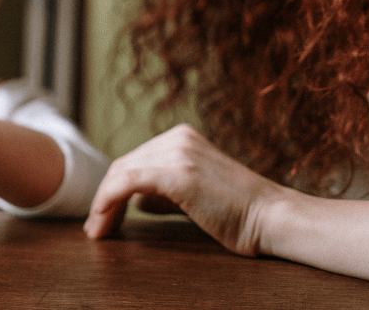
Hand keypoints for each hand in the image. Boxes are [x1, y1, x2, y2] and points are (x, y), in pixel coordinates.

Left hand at [84, 123, 285, 256]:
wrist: (273, 218)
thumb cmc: (237, 213)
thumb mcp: (191, 194)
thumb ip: (162, 192)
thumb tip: (134, 200)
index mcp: (181, 138)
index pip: (133, 161)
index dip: (112, 189)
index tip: (102, 216)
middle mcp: (177, 138)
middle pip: (123, 166)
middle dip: (103, 198)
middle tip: (95, 228)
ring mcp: (179, 153)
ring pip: (120, 174)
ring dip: (102, 204)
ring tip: (98, 231)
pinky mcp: (179, 173)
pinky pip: (127, 182)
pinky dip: (108, 201)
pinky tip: (102, 221)